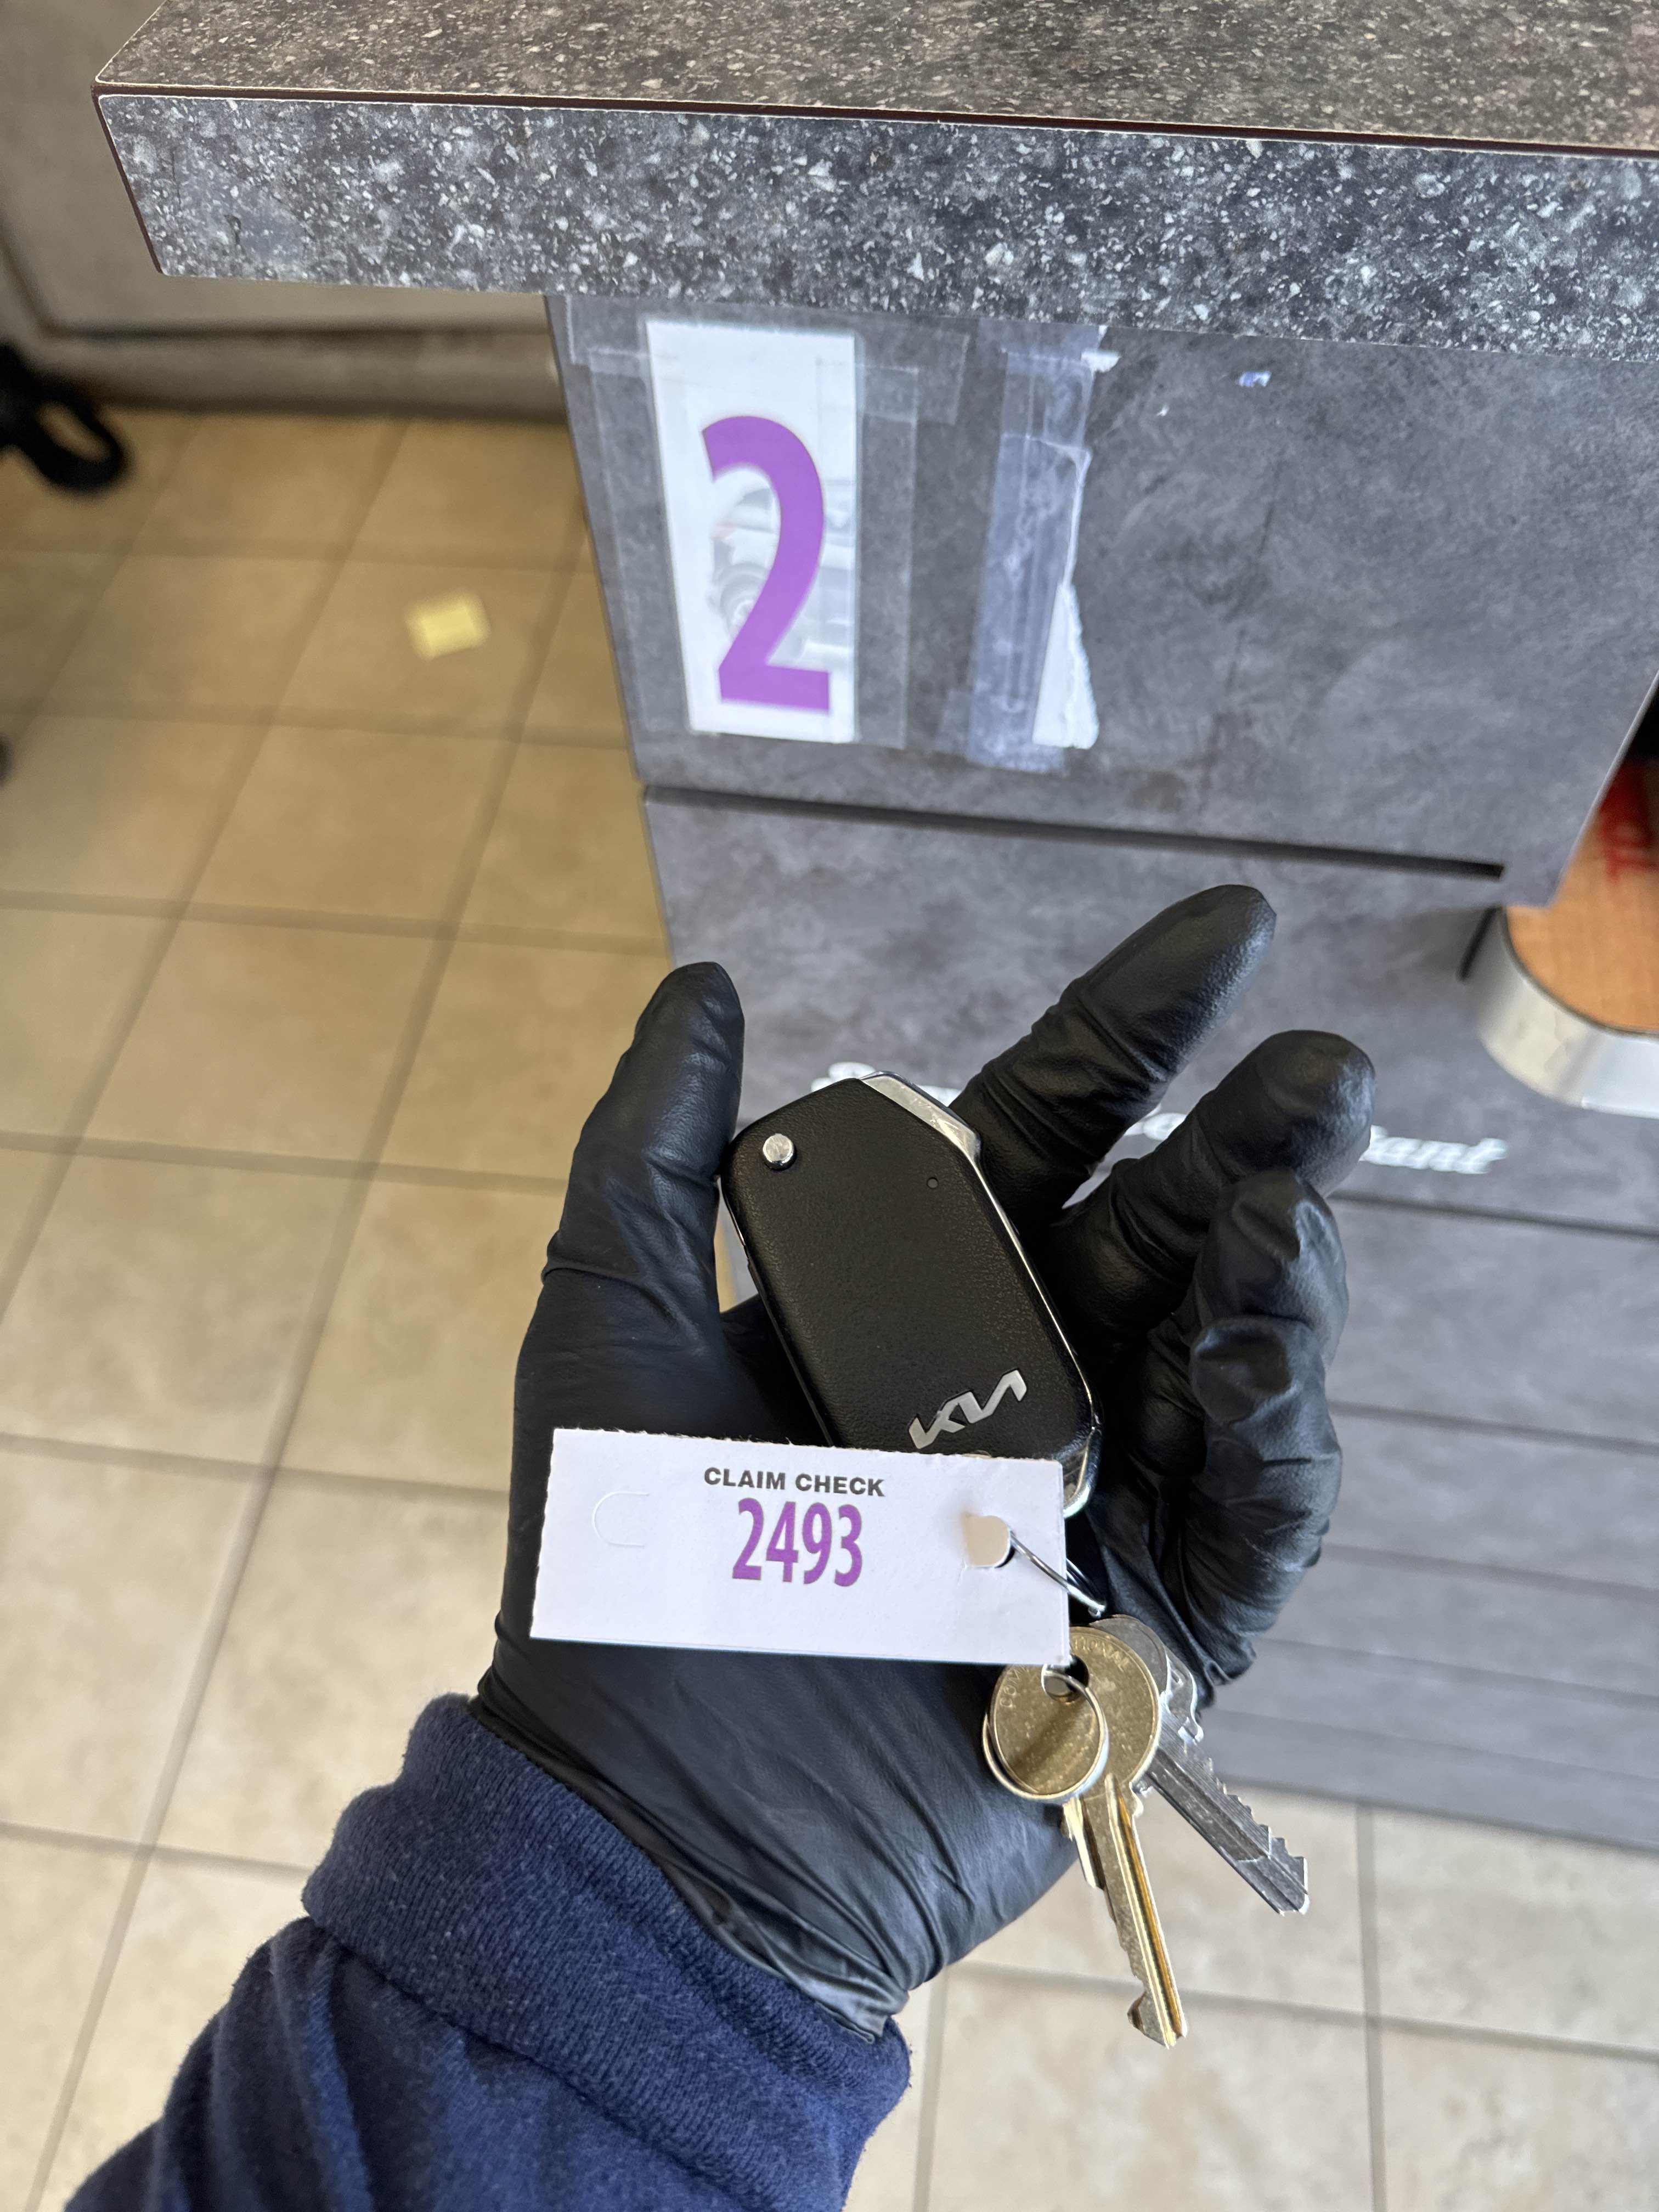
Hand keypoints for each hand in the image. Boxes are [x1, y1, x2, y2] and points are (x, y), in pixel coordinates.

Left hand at [475, 886, 1372, 2035]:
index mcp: (922, 1287)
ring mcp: (1098, 1495)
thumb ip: (653, 1145)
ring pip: (1235, 1354)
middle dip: (1256, 1143)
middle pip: (1172, 1226)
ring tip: (1284, 1218)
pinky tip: (1261, 1364)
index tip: (1229, 926)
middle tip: (1322, 1074)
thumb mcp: (607, 1318)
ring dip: (1279, 1277)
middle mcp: (1025, 1371)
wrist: (655, 1810)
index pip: (1053, 1125)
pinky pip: (1251, 1518)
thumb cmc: (622, 1561)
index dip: (1136, 1024)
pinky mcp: (1149, 1624)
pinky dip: (1275, 1440)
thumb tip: (707, 980)